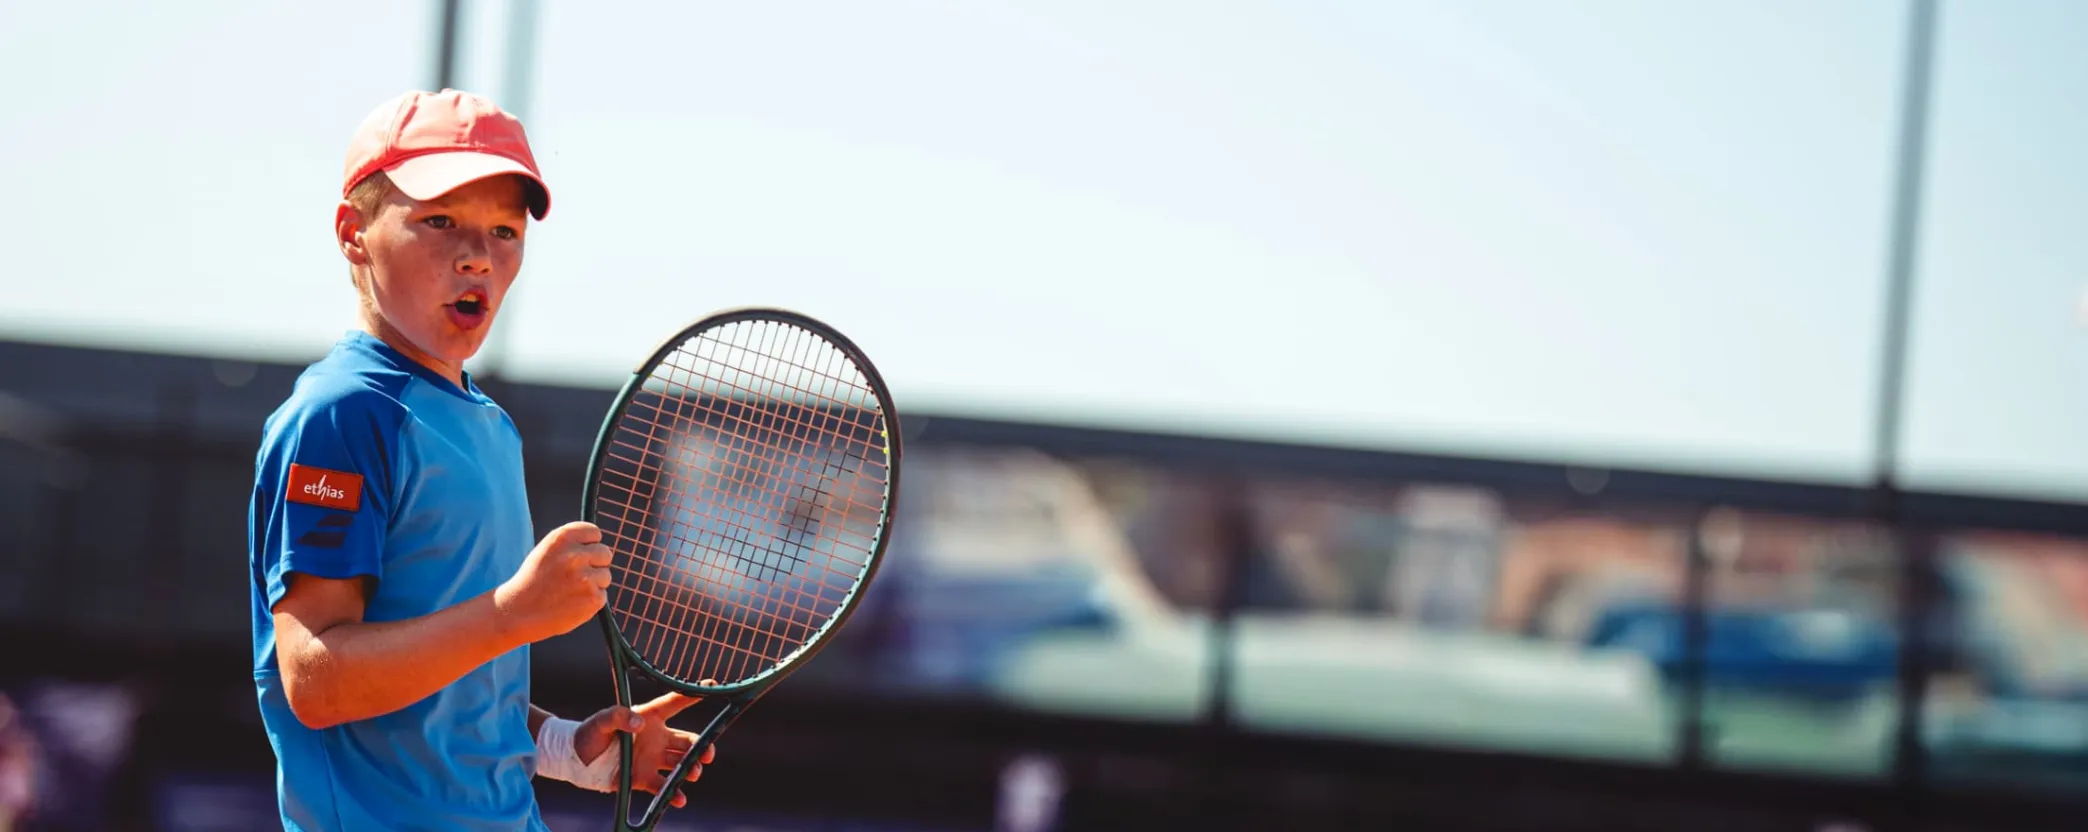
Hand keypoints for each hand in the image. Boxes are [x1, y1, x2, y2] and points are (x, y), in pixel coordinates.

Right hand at [495, 521, 612, 643]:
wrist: (517, 612)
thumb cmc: (534, 581)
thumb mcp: (547, 552)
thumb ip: (572, 545)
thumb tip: (599, 544)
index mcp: (562, 538)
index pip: (594, 532)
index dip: (588, 545)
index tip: (580, 555)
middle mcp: (575, 555)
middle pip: (605, 553)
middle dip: (595, 564)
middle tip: (575, 577)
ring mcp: (585, 577)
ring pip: (605, 576)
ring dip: (593, 584)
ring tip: (569, 592)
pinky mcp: (593, 598)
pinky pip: (602, 595)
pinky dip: (590, 601)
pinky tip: (571, 604)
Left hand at [572, 689, 717, 808]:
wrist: (577, 761)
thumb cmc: (589, 734)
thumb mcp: (601, 721)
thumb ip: (618, 717)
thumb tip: (639, 724)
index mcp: (649, 718)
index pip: (674, 703)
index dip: (692, 695)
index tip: (712, 686)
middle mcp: (656, 738)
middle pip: (687, 741)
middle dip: (702, 747)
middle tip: (707, 754)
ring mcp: (652, 760)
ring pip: (680, 764)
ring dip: (691, 769)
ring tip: (693, 773)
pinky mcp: (644, 779)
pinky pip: (663, 787)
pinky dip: (673, 794)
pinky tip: (678, 798)